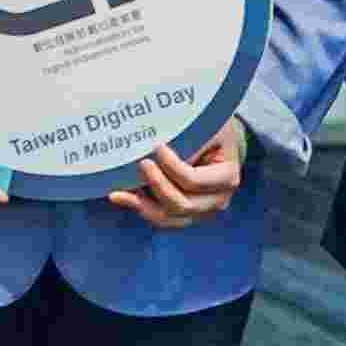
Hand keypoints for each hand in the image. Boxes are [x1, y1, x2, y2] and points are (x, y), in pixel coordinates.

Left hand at [104, 124, 248, 229]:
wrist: (217, 140)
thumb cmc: (211, 130)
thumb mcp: (208, 128)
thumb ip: (188, 140)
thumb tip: (152, 149)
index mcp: (226, 178)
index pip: (194, 180)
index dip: (172, 167)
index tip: (157, 146)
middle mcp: (217, 200)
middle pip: (182, 204)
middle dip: (157, 185)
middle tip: (141, 163)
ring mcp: (200, 211)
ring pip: (169, 217)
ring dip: (142, 205)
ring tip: (119, 192)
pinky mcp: (184, 213)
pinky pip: (160, 218)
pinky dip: (139, 208)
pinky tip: (119, 196)